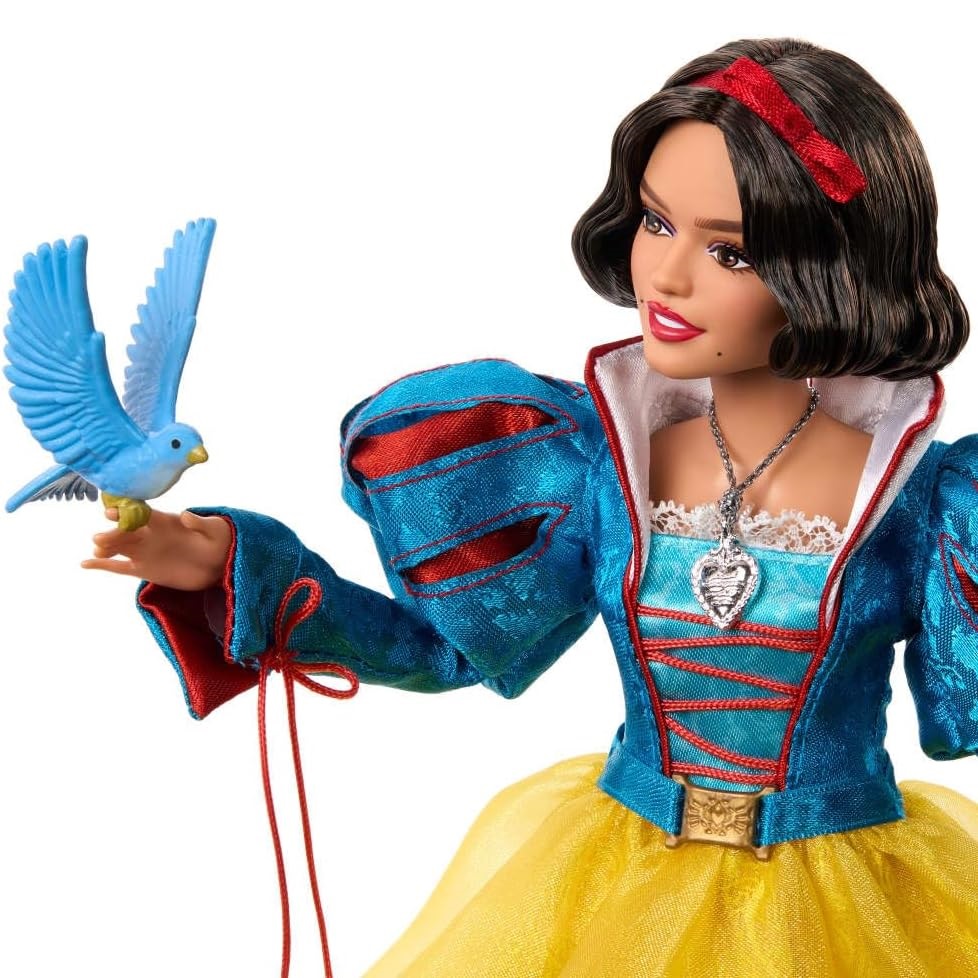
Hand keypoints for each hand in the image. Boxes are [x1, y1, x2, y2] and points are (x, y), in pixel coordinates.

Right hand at [83, 509, 231, 590]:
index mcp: (165, 521)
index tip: (110, 513)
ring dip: (107, 549)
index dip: (126, 513)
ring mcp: (145, 552)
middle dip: (113, 534)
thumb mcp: (214, 529)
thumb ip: (200, 523)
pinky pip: (120, 567)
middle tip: (99, 538)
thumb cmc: (217, 539)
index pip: (142, 514)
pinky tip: (85, 563)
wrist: (218, 562)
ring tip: (96, 552)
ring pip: (121, 548)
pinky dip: (104, 565)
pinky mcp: (144, 569)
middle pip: (127, 532)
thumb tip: (187, 515)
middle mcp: (150, 534)